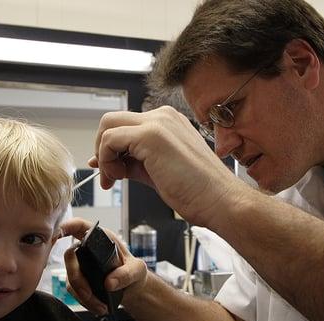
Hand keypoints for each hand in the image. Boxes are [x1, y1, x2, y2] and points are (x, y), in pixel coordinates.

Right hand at [61, 218, 147, 314]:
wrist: (132, 289)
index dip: (67, 225)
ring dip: (82, 295)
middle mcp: (87, 249)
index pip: (80, 226)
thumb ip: (127, 274)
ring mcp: (81, 265)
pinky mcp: (79, 280)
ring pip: (70, 277)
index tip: (59, 232)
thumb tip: (109, 283)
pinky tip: (98, 307)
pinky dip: (84, 301)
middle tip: (89, 294)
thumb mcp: (137, 270)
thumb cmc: (135, 272)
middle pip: (70, 256)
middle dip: (76, 277)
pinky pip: (74, 290)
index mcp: (100, 238)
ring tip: (100, 306)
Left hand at [92, 106, 239, 226]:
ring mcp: (157, 123)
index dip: (110, 147)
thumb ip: (135, 162)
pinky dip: (106, 160)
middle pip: (113, 120)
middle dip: (102, 148)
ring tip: (114, 180)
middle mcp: (163, 117)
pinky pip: (111, 139)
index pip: (126, 125)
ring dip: (103, 155)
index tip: (108, 168)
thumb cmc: (200, 192)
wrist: (221, 201)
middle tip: (108, 174)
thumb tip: (111, 163)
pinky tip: (118, 178)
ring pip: (108, 126)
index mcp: (168, 122)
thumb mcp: (159, 171)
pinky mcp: (151, 136)